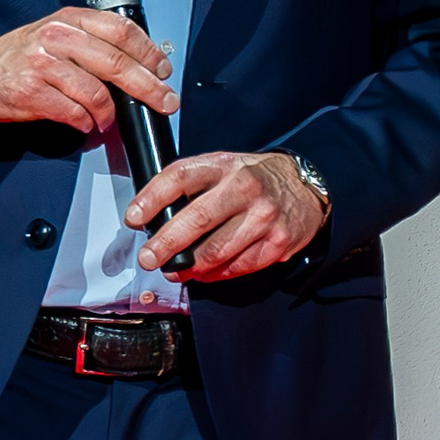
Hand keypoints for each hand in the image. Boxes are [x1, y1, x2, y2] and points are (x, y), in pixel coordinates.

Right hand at [0, 8, 174, 133]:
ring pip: (96, 92)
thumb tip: (138, 66)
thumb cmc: (22, 57)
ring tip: (110, 121)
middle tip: (164, 101)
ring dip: (111, 114)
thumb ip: (92, 43)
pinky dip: (87, 123)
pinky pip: (73, 113)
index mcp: (70, 19)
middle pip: (116, 62)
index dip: (149, 52)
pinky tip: (87, 124)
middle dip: (148, 87)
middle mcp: (57, 37)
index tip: (163, 70)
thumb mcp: (57, 35)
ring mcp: (43, 64)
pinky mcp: (31, 92)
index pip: (121, 30)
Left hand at [126, 150, 328, 281]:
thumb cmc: (254, 178)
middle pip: (197, 218)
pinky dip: (216, 274)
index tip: (133, 217)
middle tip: (148, 258)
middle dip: (166, 243)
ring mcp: (263, 217)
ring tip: (174, 270)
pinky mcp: (277, 242)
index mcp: (225, 164)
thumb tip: (154, 216)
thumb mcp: (224, 166)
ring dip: (189, 267)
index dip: (152, 197)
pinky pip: (237, 267)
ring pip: (216, 251)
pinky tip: (205, 272)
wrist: (306, 187)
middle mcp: (244, 188)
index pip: (181, 176)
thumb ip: (194, 185)